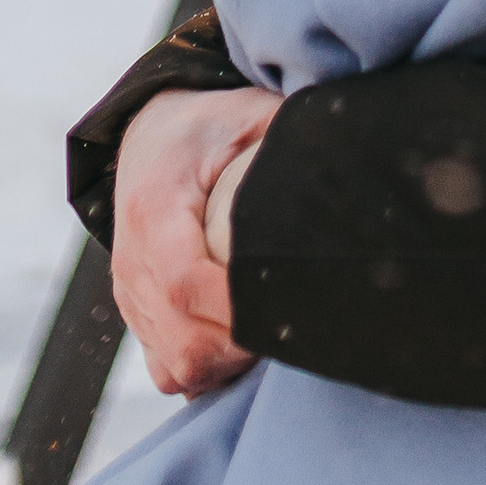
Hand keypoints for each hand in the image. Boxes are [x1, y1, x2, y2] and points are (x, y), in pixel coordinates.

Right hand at [111, 86, 279, 398]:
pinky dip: (207, 370)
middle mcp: (132, 262)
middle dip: (242, 348)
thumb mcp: (248, 114)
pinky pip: (167, 369)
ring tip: (273, 337)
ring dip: (228, 364)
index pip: (186, 283)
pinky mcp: (139, 314)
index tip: (287, 310)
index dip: (237, 311)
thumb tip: (354, 156)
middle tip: (293, 329)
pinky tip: (245, 346)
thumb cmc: (208, 126)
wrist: (149, 135)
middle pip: (183, 342)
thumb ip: (288, 133)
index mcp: (155, 209)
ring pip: (175, 366)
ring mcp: (131, 295)